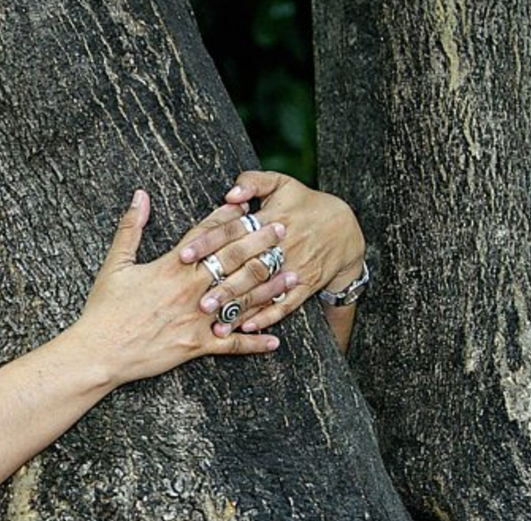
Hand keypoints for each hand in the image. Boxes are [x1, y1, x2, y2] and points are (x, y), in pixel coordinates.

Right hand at [69, 190, 285, 385]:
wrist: (99, 351)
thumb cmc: (104, 309)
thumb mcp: (114, 264)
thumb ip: (131, 228)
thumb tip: (140, 196)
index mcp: (170, 267)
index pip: (206, 236)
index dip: (228, 218)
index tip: (248, 205)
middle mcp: (189, 290)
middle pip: (232, 261)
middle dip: (259, 242)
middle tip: (282, 229)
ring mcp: (196, 318)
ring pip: (241, 299)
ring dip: (269, 286)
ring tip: (292, 274)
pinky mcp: (196, 345)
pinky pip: (232, 344)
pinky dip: (254, 342)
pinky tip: (275, 339)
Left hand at [180, 171, 365, 336]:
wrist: (346, 229)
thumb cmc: (305, 203)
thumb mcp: (281, 183)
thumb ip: (253, 181)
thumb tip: (230, 193)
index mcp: (270, 219)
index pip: (233, 231)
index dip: (208, 242)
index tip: (184, 255)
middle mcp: (281, 245)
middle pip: (246, 266)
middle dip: (222, 284)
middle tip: (197, 300)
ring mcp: (294, 267)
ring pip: (263, 291)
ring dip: (239, 308)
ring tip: (216, 323)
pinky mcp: (305, 285)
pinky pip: (285, 304)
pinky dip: (267, 317)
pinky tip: (246, 327)